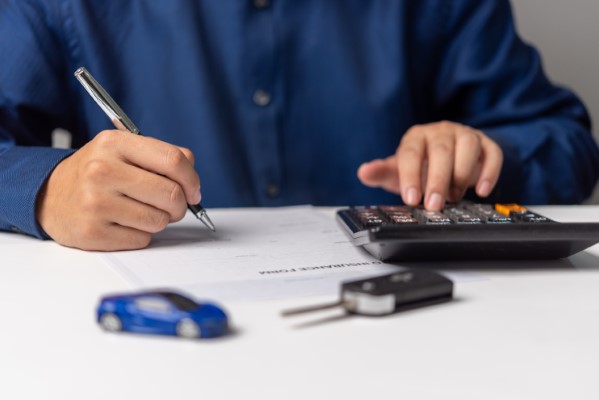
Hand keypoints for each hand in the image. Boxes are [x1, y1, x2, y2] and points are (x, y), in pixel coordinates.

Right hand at [36, 130, 200, 250]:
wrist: (49, 196)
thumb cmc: (97, 174)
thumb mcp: (123, 151)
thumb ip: (161, 157)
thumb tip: (192, 179)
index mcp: (114, 143)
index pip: (173, 160)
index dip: (192, 179)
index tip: (194, 191)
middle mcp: (102, 170)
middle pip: (171, 194)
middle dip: (180, 205)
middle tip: (172, 206)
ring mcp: (95, 202)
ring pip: (159, 220)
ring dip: (159, 220)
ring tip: (140, 211)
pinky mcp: (93, 232)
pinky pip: (142, 239)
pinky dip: (140, 234)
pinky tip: (123, 223)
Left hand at [357, 121, 502, 209]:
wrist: (444, 159)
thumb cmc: (418, 167)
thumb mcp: (397, 172)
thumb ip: (381, 173)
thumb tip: (363, 172)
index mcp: (415, 137)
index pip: (411, 153)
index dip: (411, 176)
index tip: (411, 199)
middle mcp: (440, 132)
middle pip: (441, 151)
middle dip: (437, 180)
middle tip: (434, 205)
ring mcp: (465, 135)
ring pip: (468, 147)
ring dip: (462, 174)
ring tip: (454, 197)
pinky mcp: (486, 144)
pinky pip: (492, 153)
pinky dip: (489, 172)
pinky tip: (481, 191)